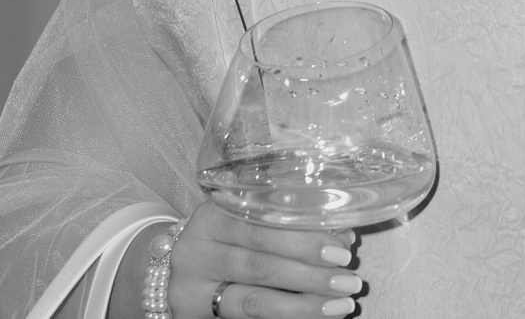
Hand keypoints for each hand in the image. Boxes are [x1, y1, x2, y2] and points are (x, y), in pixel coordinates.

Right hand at [165, 202, 363, 318]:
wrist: (174, 268)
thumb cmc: (227, 237)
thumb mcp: (247, 218)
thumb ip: (290, 222)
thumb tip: (344, 237)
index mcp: (214, 215)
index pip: (264, 227)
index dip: (305, 239)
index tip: (344, 249)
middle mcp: (198, 250)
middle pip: (260, 265)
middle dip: (311, 275)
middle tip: (350, 280)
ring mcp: (193, 288)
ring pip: (254, 301)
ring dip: (303, 304)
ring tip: (341, 304)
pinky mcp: (195, 314)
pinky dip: (285, 317)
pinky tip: (314, 315)